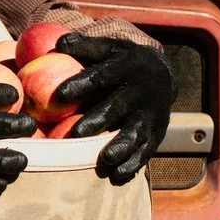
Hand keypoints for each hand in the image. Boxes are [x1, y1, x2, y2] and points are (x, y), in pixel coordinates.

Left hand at [52, 33, 173, 184]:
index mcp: (126, 67)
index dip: (82, 84)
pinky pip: (146, 150)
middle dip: (98, 120)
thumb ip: (84, 47)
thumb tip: (57, 44)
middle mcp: (141, 91)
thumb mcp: (108, 48)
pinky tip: (118, 175)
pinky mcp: (156, 133)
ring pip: (136, 131)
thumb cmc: (121, 62)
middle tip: (75, 134)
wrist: (162, 74)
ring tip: (105, 159)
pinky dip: (134, 163)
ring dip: (121, 146)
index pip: (102, 74)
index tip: (60, 94)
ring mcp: (151, 114)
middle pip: (118, 106)